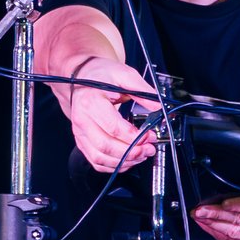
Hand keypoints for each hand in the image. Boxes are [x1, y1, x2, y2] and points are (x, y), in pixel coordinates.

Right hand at [60, 54, 160, 173]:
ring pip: (100, 157)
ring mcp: (80, 132)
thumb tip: (159, 107)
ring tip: (141, 155)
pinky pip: (96, 161)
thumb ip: (143, 91)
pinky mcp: (82, 141)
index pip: (113, 127)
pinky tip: (127, 160)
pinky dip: (113, 165)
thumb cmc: (101, 75)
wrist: (82, 77)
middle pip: (106, 146)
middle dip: (131, 152)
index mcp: (91, 102)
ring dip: (123, 161)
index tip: (150, 136)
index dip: (134, 136)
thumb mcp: (124, 74)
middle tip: (149, 149)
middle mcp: (82, 120)